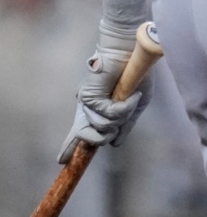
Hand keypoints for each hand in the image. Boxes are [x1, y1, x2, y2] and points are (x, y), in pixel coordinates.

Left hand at [59, 21, 147, 161]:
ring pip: (102, 127)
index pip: (80, 131)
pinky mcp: (88, 97)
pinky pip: (107, 114)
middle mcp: (89, 109)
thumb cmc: (136, 76)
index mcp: (99, 110)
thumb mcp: (136, 105)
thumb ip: (125, 125)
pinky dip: (123, 107)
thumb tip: (116, 143)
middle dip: (99, 138)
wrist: (132, 55)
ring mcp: (87, 103)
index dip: (69, 147)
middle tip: (111, 131)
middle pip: (85, 136)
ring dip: (121, 116)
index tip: (61, 161)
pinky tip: (129, 95)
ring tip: (129, 98)